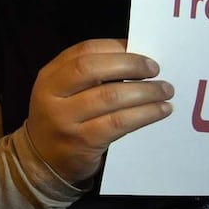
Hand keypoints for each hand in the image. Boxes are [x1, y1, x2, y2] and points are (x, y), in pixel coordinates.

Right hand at [26, 39, 172, 184]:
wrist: (43, 161)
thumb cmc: (63, 120)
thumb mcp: (63, 93)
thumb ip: (89, 76)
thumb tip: (136, 59)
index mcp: (49, 76)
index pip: (83, 51)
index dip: (115, 47)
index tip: (141, 51)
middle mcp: (52, 94)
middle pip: (92, 69)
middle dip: (130, 65)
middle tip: (155, 69)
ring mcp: (65, 119)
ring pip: (110, 96)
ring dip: (145, 91)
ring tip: (165, 90)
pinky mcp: (83, 141)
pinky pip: (119, 123)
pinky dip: (145, 114)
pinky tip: (161, 110)